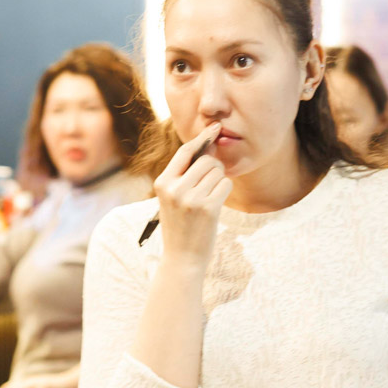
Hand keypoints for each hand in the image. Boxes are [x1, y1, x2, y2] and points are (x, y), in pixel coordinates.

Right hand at [154, 124, 231, 270]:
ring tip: (209, 198)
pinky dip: (224, 192)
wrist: (182, 259)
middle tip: (210, 185)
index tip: (215, 128)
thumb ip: (185, 174)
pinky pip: (225, 185)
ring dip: (219, 181)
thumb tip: (209, 146)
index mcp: (162, 183)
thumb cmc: (180, 226)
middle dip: (214, 168)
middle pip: (206, 161)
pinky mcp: (208, 209)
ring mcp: (191, 199)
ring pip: (217, 172)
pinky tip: (215, 205)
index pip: (185, 152)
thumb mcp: (173, 198)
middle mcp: (174, 189)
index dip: (202, 138)